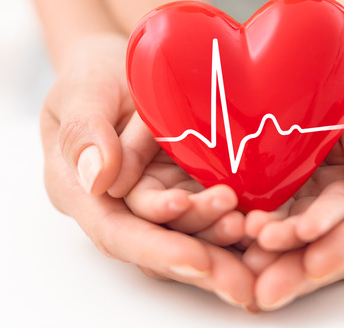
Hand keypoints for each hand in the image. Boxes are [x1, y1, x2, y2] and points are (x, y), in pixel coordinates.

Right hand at [40, 34, 253, 306]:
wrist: (117, 63)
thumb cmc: (91, 74)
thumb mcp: (81, 91)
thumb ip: (84, 132)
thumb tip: (98, 177)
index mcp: (79, 190)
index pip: (116, 232)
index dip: (157, 248)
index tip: (197, 260)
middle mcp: (117, 205)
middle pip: (156, 245)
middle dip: (201, 262)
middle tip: (243, 281)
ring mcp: (151, 198)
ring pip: (185, 233)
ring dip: (221, 243)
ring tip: (259, 239)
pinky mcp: (180, 186)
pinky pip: (205, 210)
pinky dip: (232, 219)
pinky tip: (263, 225)